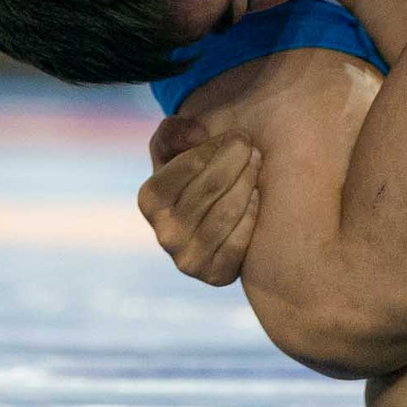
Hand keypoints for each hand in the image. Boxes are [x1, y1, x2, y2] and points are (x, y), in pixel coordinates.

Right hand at [136, 116, 260, 285]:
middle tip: (252, 146)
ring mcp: (188, 259)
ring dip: (248, 181)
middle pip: (212, 186)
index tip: (237, 134)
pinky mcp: (214, 275)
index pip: (191, 164)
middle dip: (237, 159)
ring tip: (257, 164)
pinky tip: (256, 197)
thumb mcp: (173, 149)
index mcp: (149, 200)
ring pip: (227, 212)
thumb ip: (175, 131)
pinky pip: (239, 242)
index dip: (218, 145)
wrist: (206, 221)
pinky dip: (251, 215)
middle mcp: (164, 233)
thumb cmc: (189, 176)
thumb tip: (196, 135)